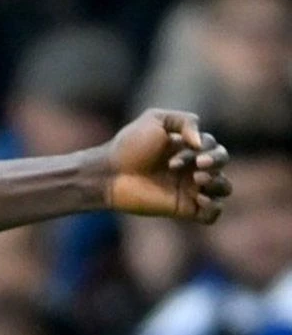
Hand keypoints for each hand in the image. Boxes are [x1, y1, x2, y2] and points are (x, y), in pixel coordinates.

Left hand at [104, 109, 231, 222]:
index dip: (205, 148)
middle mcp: (191, 167)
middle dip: (215, 162)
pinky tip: (200, 199)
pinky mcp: (184, 209)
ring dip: (218, 184)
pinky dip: (214, 208)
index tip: (184, 149)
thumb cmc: (129, 145)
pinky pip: (213, 214)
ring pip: (223, 188)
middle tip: (197, 168)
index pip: (213, 146)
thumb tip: (202, 143)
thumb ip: (184, 120)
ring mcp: (189, 189)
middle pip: (222, 164)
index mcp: (187, 147)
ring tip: (198, 182)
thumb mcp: (155, 119)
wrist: (111, 173)